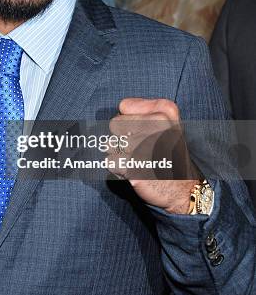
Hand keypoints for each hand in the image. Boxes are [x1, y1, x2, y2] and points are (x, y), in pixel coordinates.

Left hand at [109, 98, 199, 213]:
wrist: (183, 188)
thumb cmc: (169, 153)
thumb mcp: (168, 122)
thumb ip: (144, 108)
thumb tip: (122, 107)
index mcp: (164, 112)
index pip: (124, 106)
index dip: (128, 120)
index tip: (144, 133)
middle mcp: (155, 126)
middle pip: (115, 124)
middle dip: (122, 137)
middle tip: (140, 149)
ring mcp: (143, 145)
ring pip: (110, 143)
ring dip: (119, 154)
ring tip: (138, 160)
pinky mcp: (134, 165)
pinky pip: (110, 161)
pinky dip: (118, 169)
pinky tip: (134, 171)